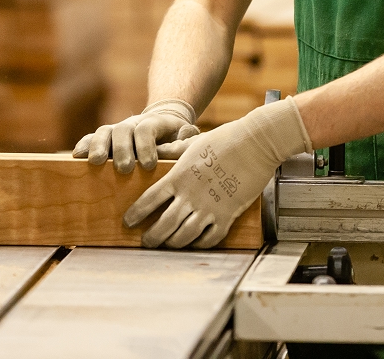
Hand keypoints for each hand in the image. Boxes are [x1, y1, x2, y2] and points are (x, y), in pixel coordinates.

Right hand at [72, 98, 198, 171]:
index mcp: (154, 123)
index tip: (149, 165)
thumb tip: (187, 135)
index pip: (147, 129)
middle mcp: (133, 124)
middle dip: (123, 149)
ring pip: (105, 131)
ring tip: (96, 163)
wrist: (162, 127)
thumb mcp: (184, 137)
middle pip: (124, 130)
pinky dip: (84, 145)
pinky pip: (91, 138)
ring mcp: (117, 130)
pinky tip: (76, 157)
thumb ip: (187, 138)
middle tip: (125, 168)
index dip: (146, 145)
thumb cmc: (174, 139)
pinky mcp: (105, 139)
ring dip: (99, 146)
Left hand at [123, 96, 311, 247]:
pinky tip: (195, 243)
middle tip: (145, 242)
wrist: (255, 144)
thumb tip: (158, 150)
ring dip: (172, 244)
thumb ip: (174, 151)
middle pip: (163, 225)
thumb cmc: (225, 139)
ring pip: (184, 236)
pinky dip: (200, 244)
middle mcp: (190, 195)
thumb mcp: (194, 144)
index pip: (150, 200)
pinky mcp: (227, 216)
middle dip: (151, 238)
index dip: (136, 214)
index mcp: (179, 176)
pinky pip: (209, 238)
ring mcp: (209, 208)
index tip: (128, 222)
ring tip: (167, 245)